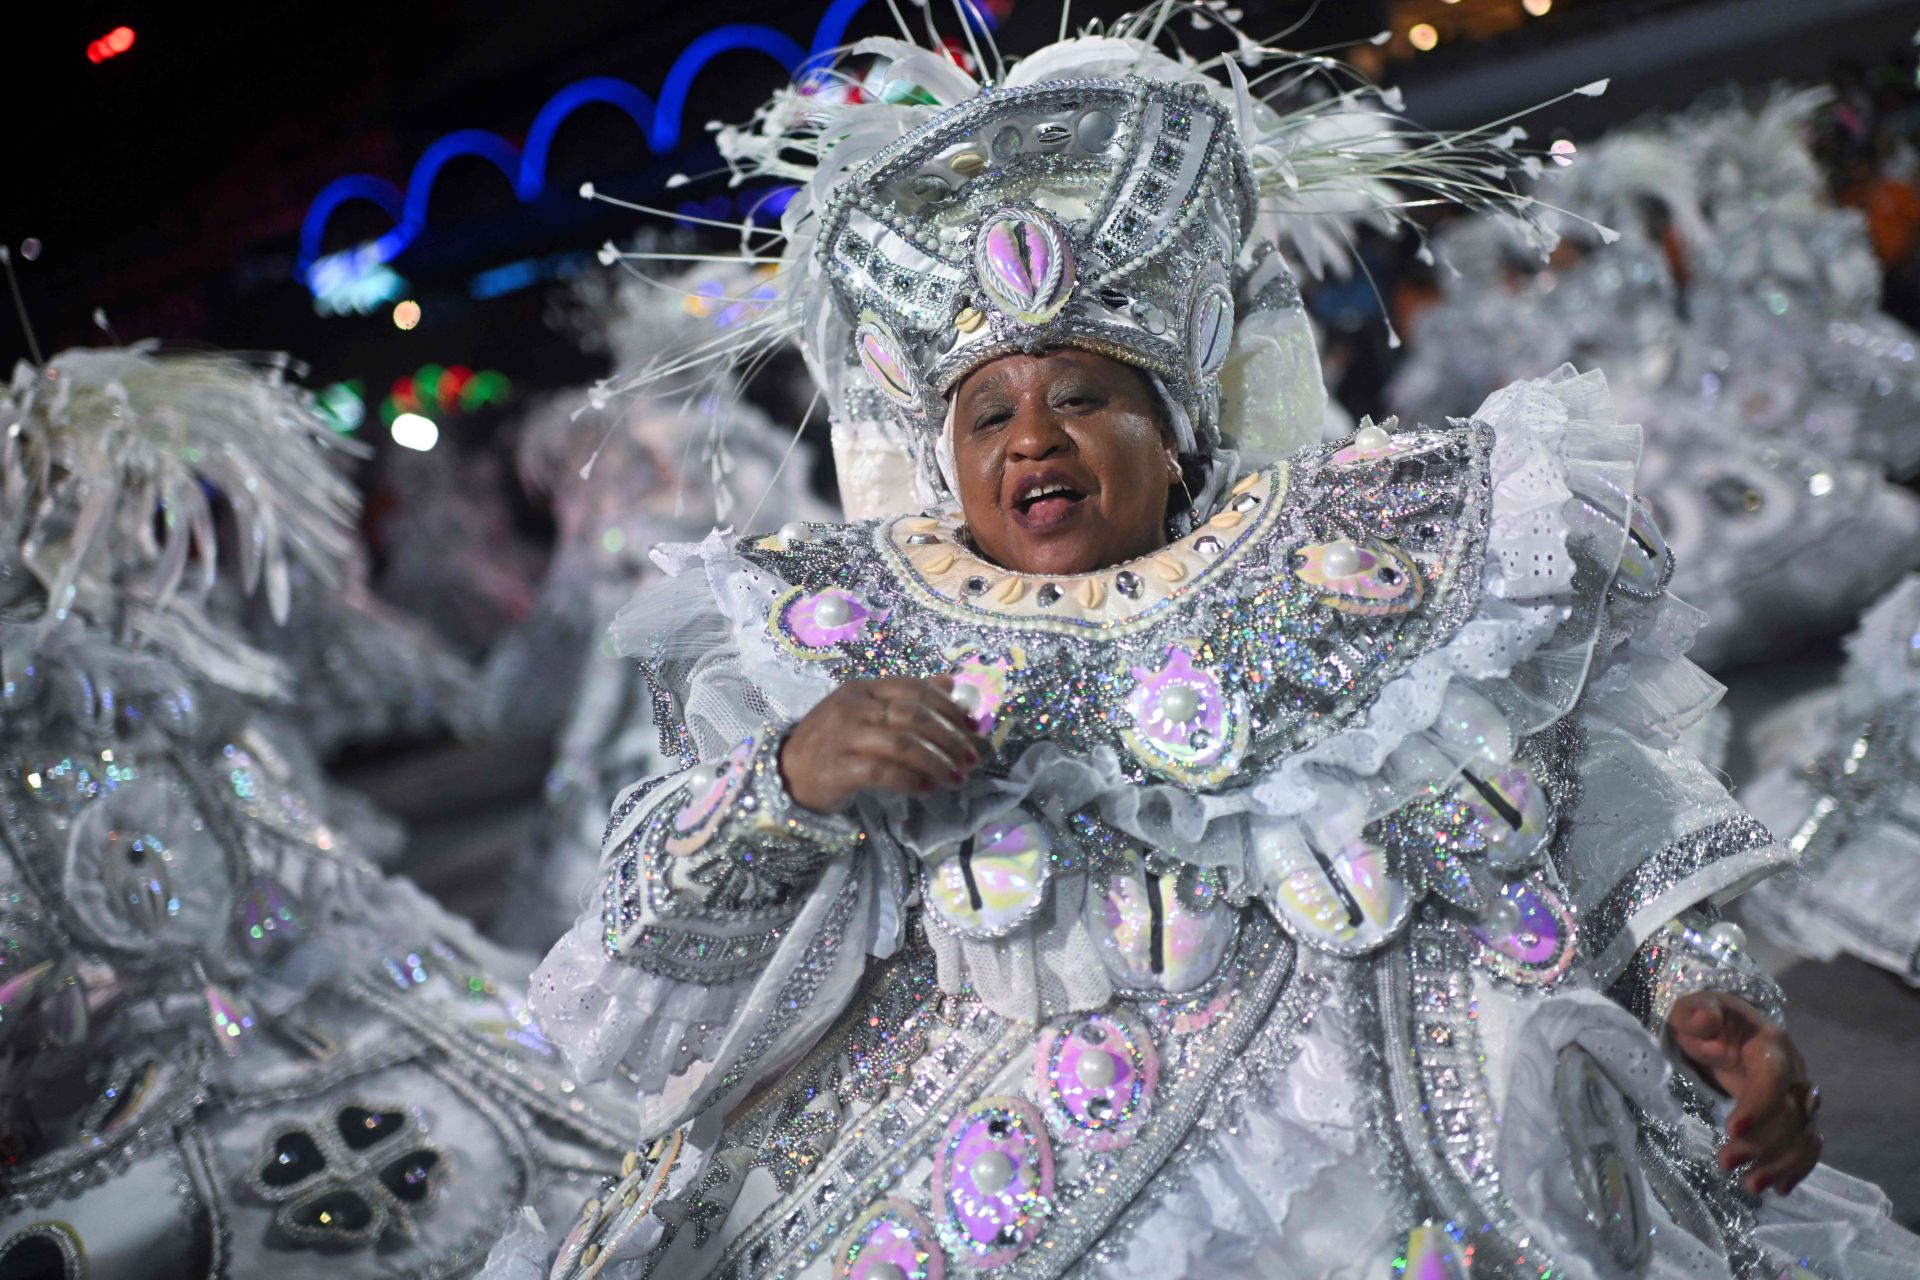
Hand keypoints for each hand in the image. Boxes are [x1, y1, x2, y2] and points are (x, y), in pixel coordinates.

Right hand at [778, 676, 989, 813]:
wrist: (787, 773)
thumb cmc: (834, 743)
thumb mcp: (867, 711)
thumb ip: (906, 697)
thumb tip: (950, 683)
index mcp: (865, 689)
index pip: (915, 690)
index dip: (950, 708)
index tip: (974, 727)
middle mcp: (854, 706)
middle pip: (914, 716)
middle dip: (950, 738)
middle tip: (972, 758)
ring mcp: (844, 736)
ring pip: (903, 744)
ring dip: (937, 763)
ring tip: (957, 778)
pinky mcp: (838, 767)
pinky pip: (883, 772)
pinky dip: (911, 781)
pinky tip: (928, 789)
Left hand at [1667, 992, 1822, 1195]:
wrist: (1727, 1027)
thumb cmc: (1707, 1019)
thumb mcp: (1693, 1008)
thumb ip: (1696, 1012)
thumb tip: (1704, 1019)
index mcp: (1770, 1045)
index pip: (1774, 1077)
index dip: (1759, 1104)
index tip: (1731, 1129)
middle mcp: (1794, 1072)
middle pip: (1790, 1114)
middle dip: (1761, 1143)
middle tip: (1725, 1163)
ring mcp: (1798, 1097)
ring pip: (1803, 1135)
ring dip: (1781, 1164)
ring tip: (1750, 1186)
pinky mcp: (1795, 1117)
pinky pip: (1807, 1145)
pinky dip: (1797, 1168)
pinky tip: (1778, 1188)